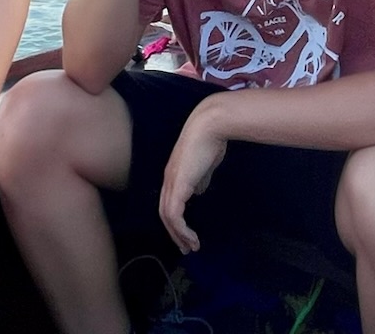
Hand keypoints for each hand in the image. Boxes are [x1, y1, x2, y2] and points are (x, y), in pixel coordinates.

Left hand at [158, 104, 228, 252]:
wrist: (210, 127)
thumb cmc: (210, 141)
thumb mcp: (205, 165)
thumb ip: (200, 178)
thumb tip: (199, 191)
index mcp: (174, 175)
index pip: (168, 202)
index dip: (176, 219)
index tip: (186, 233)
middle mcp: (168, 180)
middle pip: (164, 212)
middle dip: (175, 233)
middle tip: (186, 247)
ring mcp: (171, 182)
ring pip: (167, 216)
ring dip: (178, 234)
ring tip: (191, 246)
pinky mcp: (178, 185)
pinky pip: (174, 213)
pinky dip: (181, 228)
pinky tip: (191, 236)